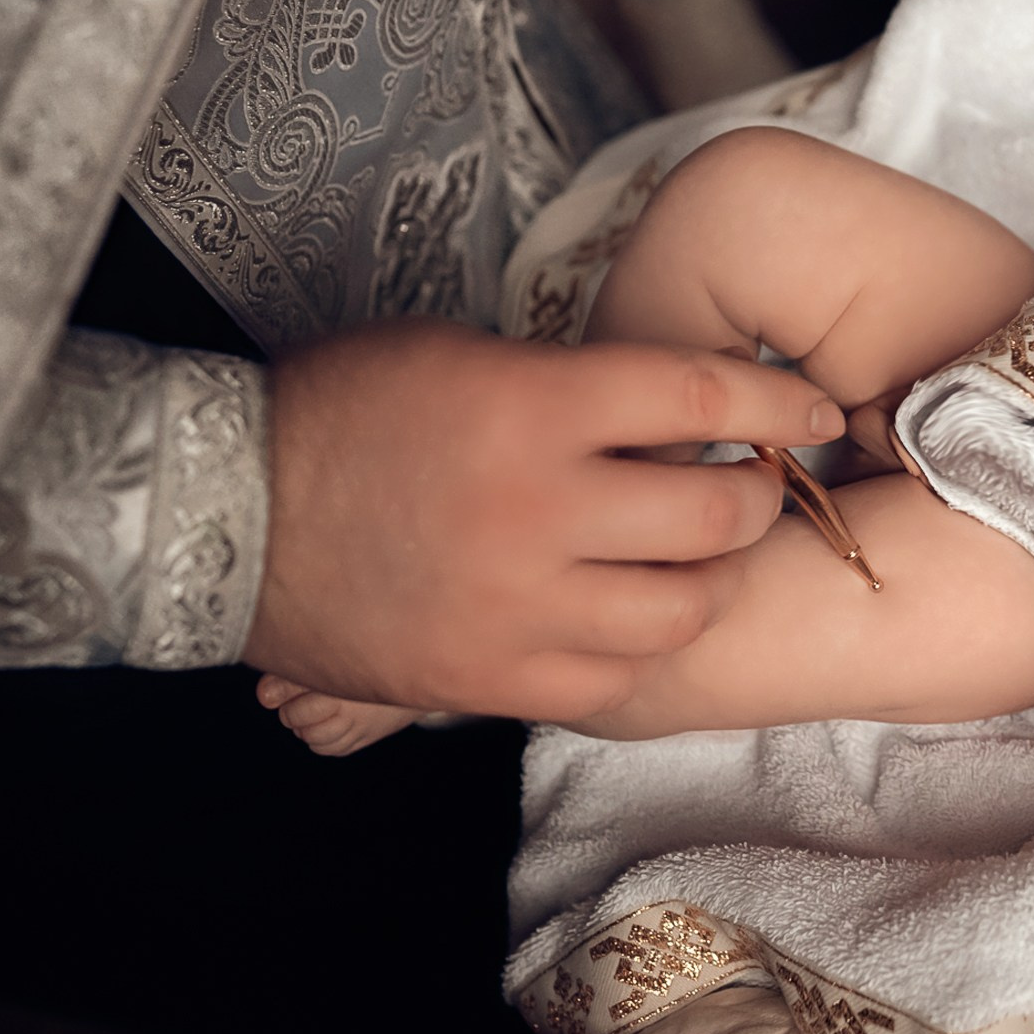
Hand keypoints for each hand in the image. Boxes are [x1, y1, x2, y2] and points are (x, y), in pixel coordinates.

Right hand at [241, 319, 842, 720]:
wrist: (220, 516)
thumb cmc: (339, 415)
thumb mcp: (460, 355)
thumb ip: (570, 384)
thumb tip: (676, 410)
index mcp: (532, 406)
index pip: (703, 392)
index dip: (780, 398)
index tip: (813, 406)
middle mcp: (538, 509)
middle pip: (716, 510)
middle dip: (758, 494)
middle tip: (753, 485)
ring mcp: (518, 605)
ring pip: (683, 608)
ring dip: (709, 578)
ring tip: (696, 556)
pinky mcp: (490, 678)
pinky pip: (616, 676)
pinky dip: (642, 645)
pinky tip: (631, 614)